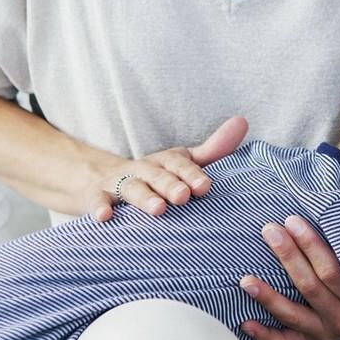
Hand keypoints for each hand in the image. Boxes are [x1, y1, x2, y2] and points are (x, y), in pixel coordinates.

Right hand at [84, 116, 247, 220]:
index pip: (180, 164)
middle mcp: (143, 169)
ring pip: (132, 189)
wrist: (98, 176)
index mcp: (165, 162)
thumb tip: (243, 121)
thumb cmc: (154, 175)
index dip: (192, 174)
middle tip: (184, 197)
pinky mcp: (96, 197)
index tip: (206, 186)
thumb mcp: (181, 161)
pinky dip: (99, 208)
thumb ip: (213, 149)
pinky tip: (104, 217)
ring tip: (158, 209)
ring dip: (144, 198)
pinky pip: (97, 202)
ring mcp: (119, 183)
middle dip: (171, 185)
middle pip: (158, 175)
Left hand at [239, 219, 339, 339]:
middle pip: (311, 286)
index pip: (335, 271)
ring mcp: (327, 334)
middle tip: (269, 230)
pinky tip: (245, 320)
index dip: (313, 245)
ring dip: (268, 296)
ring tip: (245, 279)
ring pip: (294, 315)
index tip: (294, 220)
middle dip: (288, 256)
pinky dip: (265, 335)